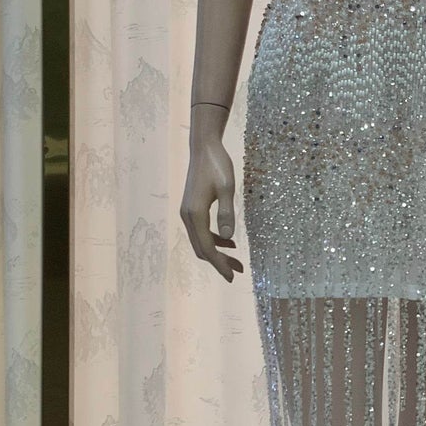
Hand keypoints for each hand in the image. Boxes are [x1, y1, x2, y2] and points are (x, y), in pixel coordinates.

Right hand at [180, 125, 243, 281]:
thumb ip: (227, 213)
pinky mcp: (191, 208)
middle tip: (237, 271)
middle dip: (219, 262)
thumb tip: (229, 238)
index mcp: (195, 214)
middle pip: (202, 249)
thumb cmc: (217, 165)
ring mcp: (187, 213)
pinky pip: (201, 231)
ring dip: (217, 252)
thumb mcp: (227, 188)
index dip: (219, 264)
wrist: (203, 148)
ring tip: (236, 260)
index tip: (232, 277)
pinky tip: (229, 240)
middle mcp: (187, 216)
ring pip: (200, 241)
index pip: (207, 247)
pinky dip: (214, 240)